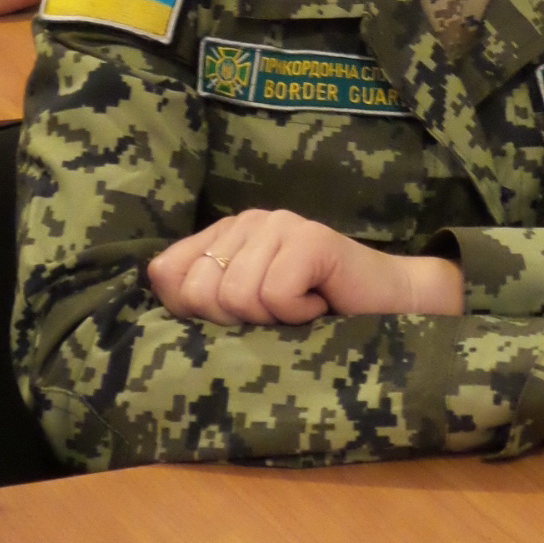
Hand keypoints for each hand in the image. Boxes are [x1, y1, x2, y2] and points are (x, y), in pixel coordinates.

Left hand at [148, 209, 462, 327]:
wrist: (384, 309)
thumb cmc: (312, 317)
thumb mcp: (245, 314)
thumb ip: (197, 297)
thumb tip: (159, 281)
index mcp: (224, 235)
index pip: (167, 272)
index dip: (196, 313)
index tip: (241, 318)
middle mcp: (247, 221)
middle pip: (199, 291)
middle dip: (236, 321)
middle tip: (277, 316)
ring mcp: (280, 224)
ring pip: (237, 297)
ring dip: (272, 321)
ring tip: (301, 309)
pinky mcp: (310, 238)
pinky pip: (274, 294)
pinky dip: (298, 315)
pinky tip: (318, 304)